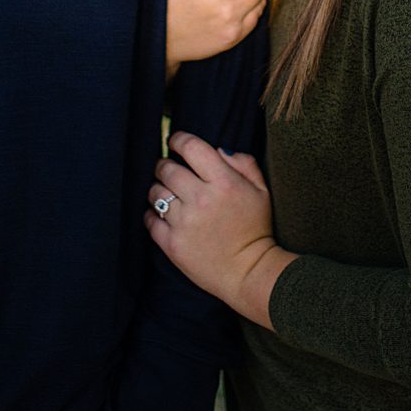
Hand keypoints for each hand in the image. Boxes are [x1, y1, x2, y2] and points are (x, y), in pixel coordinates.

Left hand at [144, 131, 292, 327]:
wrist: (248, 271)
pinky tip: (162, 215)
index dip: (178, 139)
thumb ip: (243, 163)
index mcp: (224, 182)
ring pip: (155, 193)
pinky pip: (149, 219)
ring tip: (167, 194)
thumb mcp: (261, 191)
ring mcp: (184, 222)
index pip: (192, 147)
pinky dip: (151, 214)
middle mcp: (201, 199)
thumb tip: (218, 150)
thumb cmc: (255, 228)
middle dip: (164, 165)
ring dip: (158, 189)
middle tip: (168, 169)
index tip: (175, 141)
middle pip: (167, 168)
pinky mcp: (171, 243)